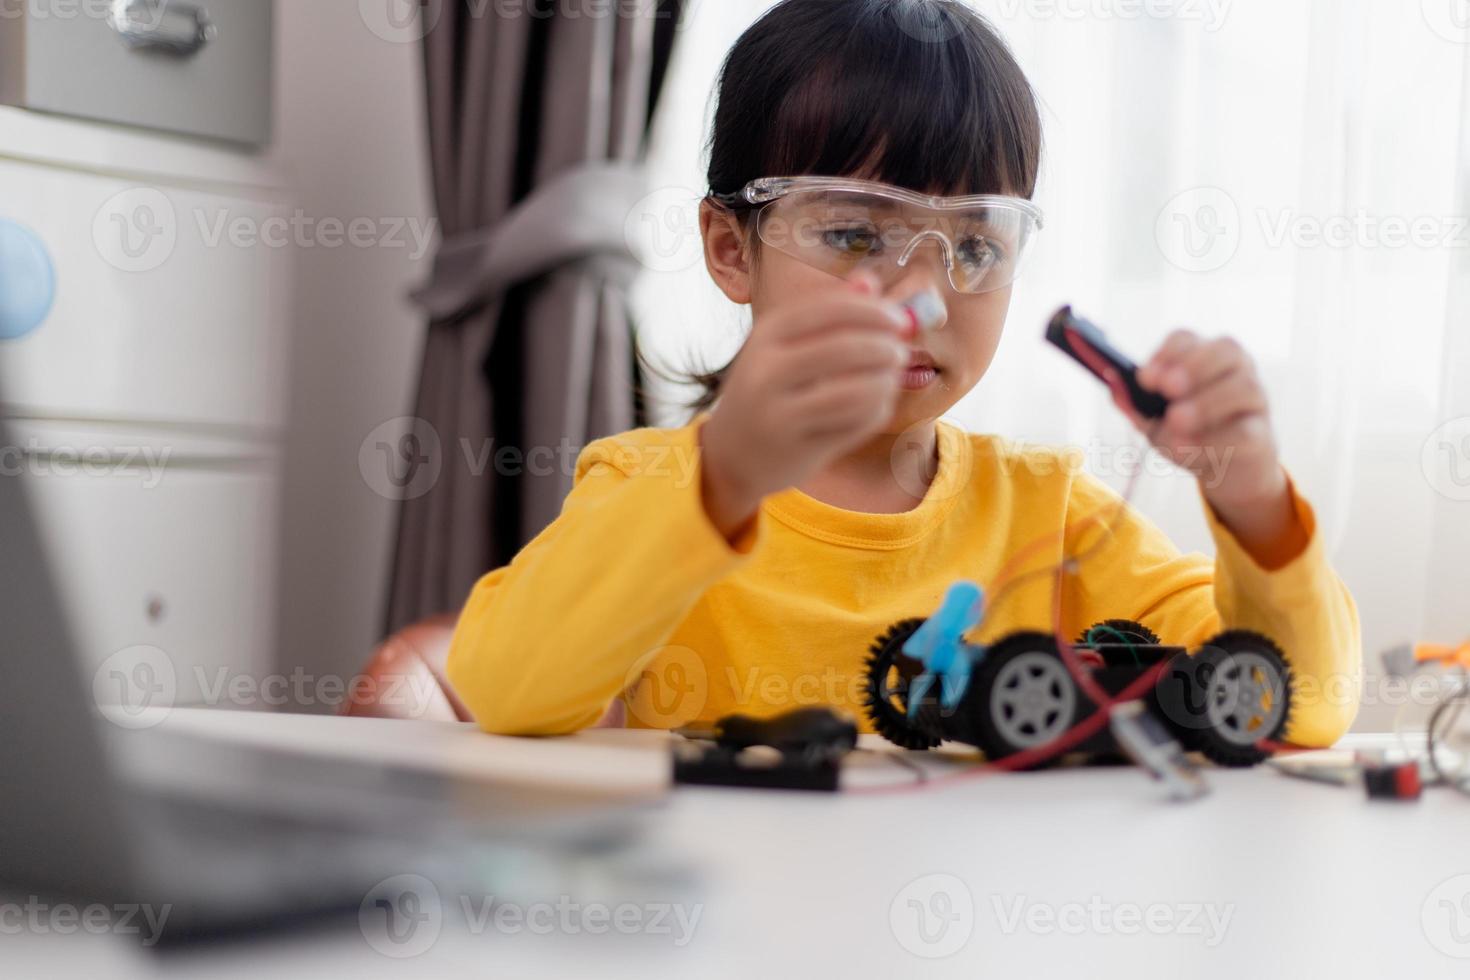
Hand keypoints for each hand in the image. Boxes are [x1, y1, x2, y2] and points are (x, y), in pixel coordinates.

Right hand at [700, 272, 912, 539]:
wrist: (732, 453)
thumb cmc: (770, 389)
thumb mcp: (786, 345)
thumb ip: (828, 312)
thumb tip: (869, 280)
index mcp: (768, 334)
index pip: (830, 308)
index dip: (874, 311)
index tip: (899, 320)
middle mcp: (767, 370)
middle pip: (846, 348)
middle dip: (886, 348)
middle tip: (901, 353)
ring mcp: (780, 411)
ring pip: (857, 391)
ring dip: (886, 382)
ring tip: (890, 380)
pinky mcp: (798, 447)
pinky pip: (855, 424)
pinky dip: (877, 411)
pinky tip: (875, 406)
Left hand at [1115, 331, 1306, 565]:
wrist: (1228, 470)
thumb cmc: (1188, 434)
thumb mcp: (1154, 420)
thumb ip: (1134, 404)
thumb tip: (1115, 389)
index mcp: (1202, 357)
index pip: (1187, 339)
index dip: (1168, 352)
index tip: (1145, 377)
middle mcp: (1235, 370)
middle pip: (1225, 349)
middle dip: (1194, 366)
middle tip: (1166, 388)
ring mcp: (1254, 400)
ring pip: (1243, 386)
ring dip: (1206, 402)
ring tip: (1177, 420)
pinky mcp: (1263, 435)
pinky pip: (1246, 431)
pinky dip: (1215, 439)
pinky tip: (1188, 447)